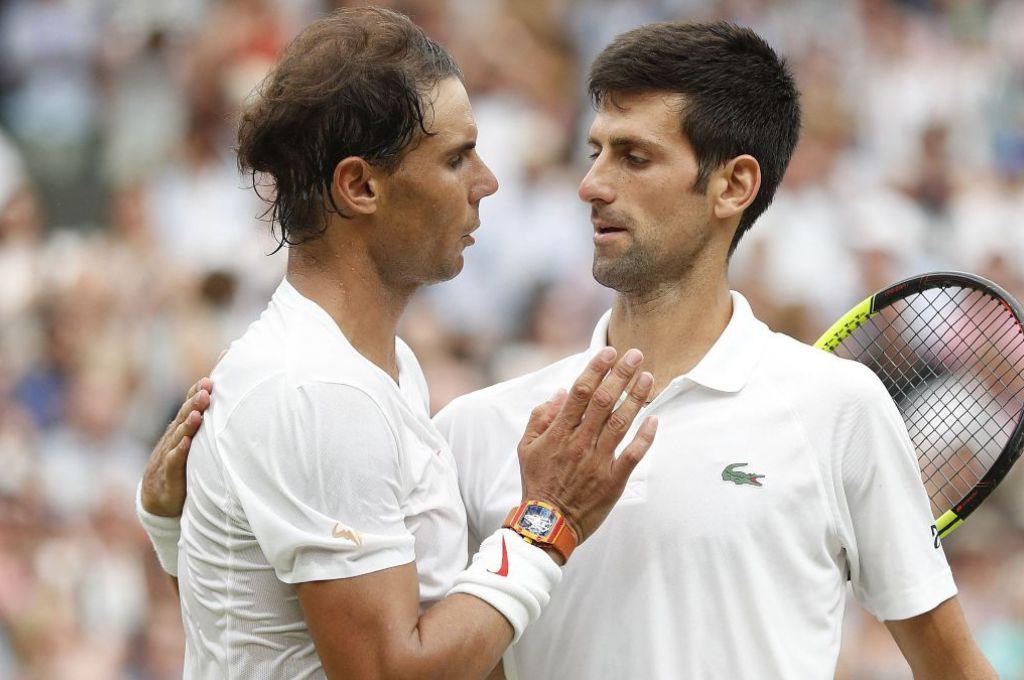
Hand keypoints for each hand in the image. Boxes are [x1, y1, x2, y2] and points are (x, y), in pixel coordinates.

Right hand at [141, 377, 211, 516]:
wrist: (156, 497)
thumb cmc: (181, 465)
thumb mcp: (193, 443)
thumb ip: (204, 426)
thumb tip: (226, 406)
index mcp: (182, 429)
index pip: (189, 406)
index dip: (197, 392)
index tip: (210, 379)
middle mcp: (175, 438)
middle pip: (184, 416)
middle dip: (195, 402)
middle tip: (207, 388)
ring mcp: (169, 454)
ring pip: (179, 436)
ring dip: (188, 424)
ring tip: (198, 413)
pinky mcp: (168, 473)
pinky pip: (173, 461)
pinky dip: (179, 451)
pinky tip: (186, 443)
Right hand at [516, 347, 656, 544]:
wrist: (547, 523)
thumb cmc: (537, 482)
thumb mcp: (526, 448)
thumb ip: (541, 417)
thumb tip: (560, 393)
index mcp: (559, 433)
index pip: (580, 392)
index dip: (596, 369)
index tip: (609, 351)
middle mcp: (579, 443)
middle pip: (604, 401)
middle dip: (621, 374)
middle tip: (636, 354)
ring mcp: (598, 461)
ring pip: (621, 423)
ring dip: (635, 397)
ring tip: (648, 376)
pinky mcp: (613, 480)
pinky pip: (633, 455)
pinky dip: (645, 437)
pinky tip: (655, 420)